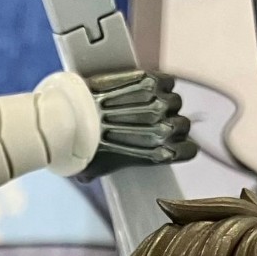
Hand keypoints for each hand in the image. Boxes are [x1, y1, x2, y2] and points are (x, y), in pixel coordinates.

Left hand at [81, 70, 196, 177]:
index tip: (172, 142)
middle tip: (154, 121)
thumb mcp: (97, 169)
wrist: (68, 119)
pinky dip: (159, 82)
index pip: (188, 150)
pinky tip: (146, 86)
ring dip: (163, 101)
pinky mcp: (150, 80)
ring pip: (175, 100)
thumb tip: (93, 175)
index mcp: (158, 155)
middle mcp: (164, 129)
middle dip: (171, 122)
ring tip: (146, 102)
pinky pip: (167, 80)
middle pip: (183, 124)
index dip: (179, 146)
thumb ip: (109, 167)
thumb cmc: (81, 148)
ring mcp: (158, 103)